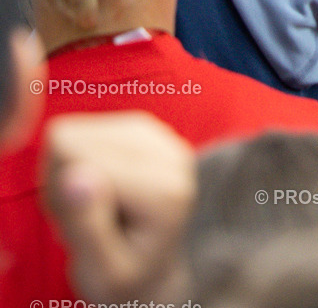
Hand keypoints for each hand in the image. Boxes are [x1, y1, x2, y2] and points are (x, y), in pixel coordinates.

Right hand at [41, 111, 195, 302]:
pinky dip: (82, 160)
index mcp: (163, 191)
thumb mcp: (103, 274)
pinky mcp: (143, 127)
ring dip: (72, 172)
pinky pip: (86, 129)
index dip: (59, 196)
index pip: (75, 161)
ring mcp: (158, 136)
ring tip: (94, 208)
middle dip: (65, 183)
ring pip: (77, 132)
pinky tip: (98, 189)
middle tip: (86, 220)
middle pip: (73, 141)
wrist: (152, 271)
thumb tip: (74, 175)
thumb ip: (88, 227)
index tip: (79, 230)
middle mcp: (169, 155)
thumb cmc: (126, 279)